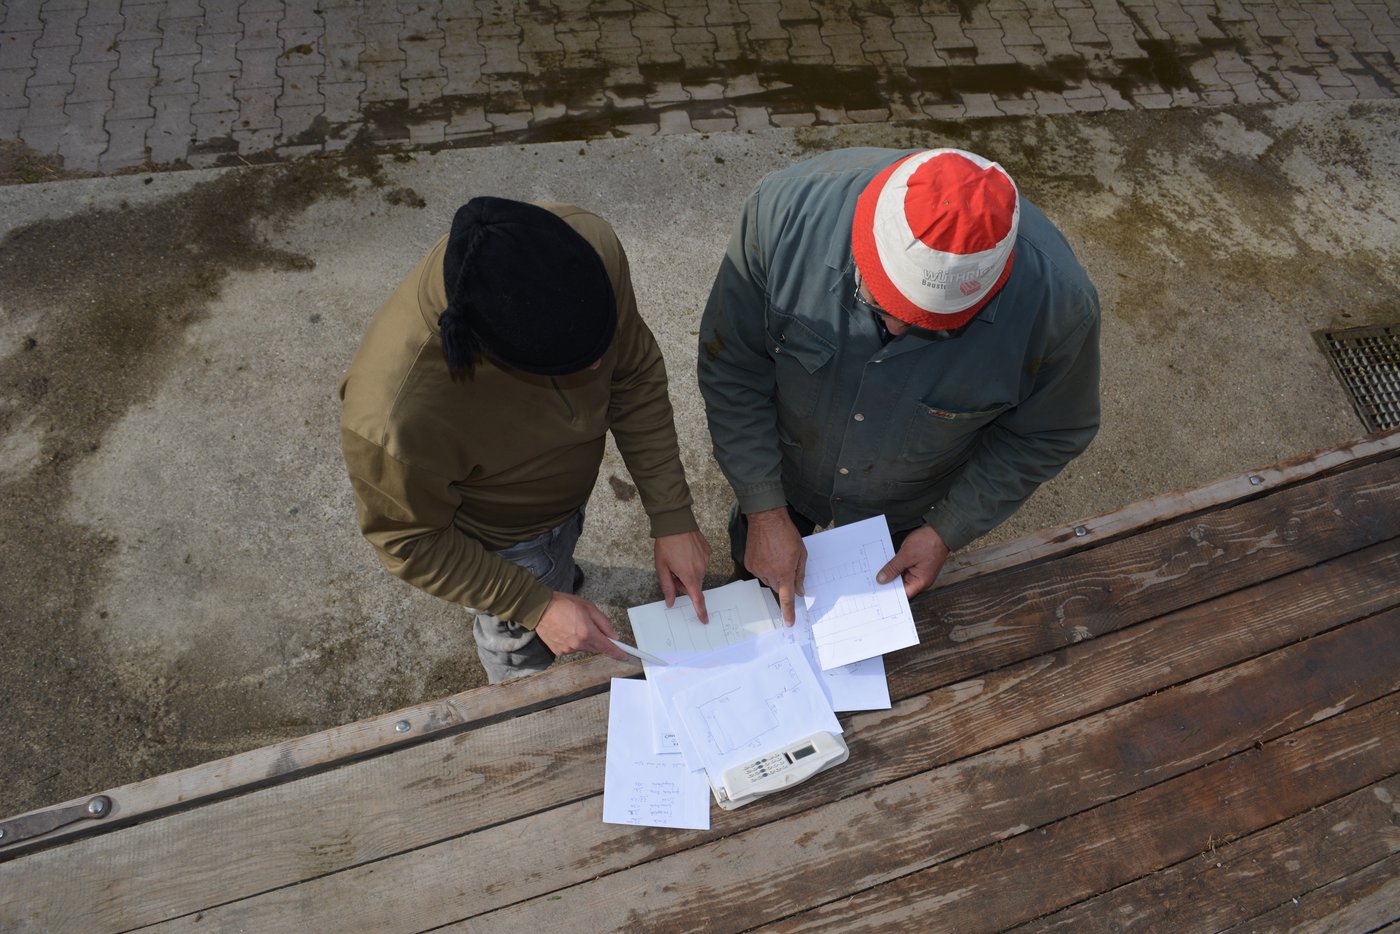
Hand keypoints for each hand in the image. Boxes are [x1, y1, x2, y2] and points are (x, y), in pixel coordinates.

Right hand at [534, 592, 627, 660]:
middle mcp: (578, 644)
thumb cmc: (563, 604)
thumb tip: (613, 635)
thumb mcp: (589, 607)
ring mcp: (567, 649)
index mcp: (587, 633)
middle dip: (597, 638)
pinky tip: (565, 630)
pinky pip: (572, 648)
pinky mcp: (559, 651)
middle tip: (588, 624)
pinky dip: (572, 641)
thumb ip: (604, 622)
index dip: (618, 652)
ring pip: (584, 647)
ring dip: (584, 639)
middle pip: (596, 647)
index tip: (625, 656)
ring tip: (573, 625)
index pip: (607, 647)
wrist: (540, 608)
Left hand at [655, 530, 711, 622]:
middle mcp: (701, 569)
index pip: (697, 598)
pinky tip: (685, 552)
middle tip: (672, 573)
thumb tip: (670, 602)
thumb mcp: (661, 567)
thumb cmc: (666, 544)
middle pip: (694, 585)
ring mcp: (706, 559)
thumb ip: (667, 587)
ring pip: (698, 574)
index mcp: (689, 575)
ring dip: (688, 573)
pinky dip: (693, 562)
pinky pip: (701, 563)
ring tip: (678, 559)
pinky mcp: (708, 551)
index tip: (704, 619)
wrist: (676, 522)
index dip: (701, 610)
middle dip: (684, 583)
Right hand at [744, 508, 806, 625]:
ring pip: (768, 579)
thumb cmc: (786, 533)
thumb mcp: (801, 553)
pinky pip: (759, 571)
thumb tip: (799, 590)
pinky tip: (766, 553)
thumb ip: (800, 574)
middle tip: (786, 563)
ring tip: (775, 554)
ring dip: (773, 572)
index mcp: (785, 572)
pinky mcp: (749, 564)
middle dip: (783, 580)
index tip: (789, 622)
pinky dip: (764, 566)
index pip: (786, 599)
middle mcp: (770, 574)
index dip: (788, 612)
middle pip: (777, 587)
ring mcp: (758, 569)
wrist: (766, 519)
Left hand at [876, 525, 949, 598]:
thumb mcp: (906, 555)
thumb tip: (882, 579)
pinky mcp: (916, 564)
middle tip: (873, 581)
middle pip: (901, 586)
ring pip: (901, 576)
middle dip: (888, 583)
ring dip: (891, 573)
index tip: (877, 591)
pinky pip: (903, 568)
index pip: (903, 594)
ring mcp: (919, 571)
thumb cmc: (929, 542)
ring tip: (877, 572)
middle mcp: (920, 579)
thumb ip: (893, 568)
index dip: (890, 594)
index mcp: (921, 582)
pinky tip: (886, 564)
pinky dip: (896, 566)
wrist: (940, 529)